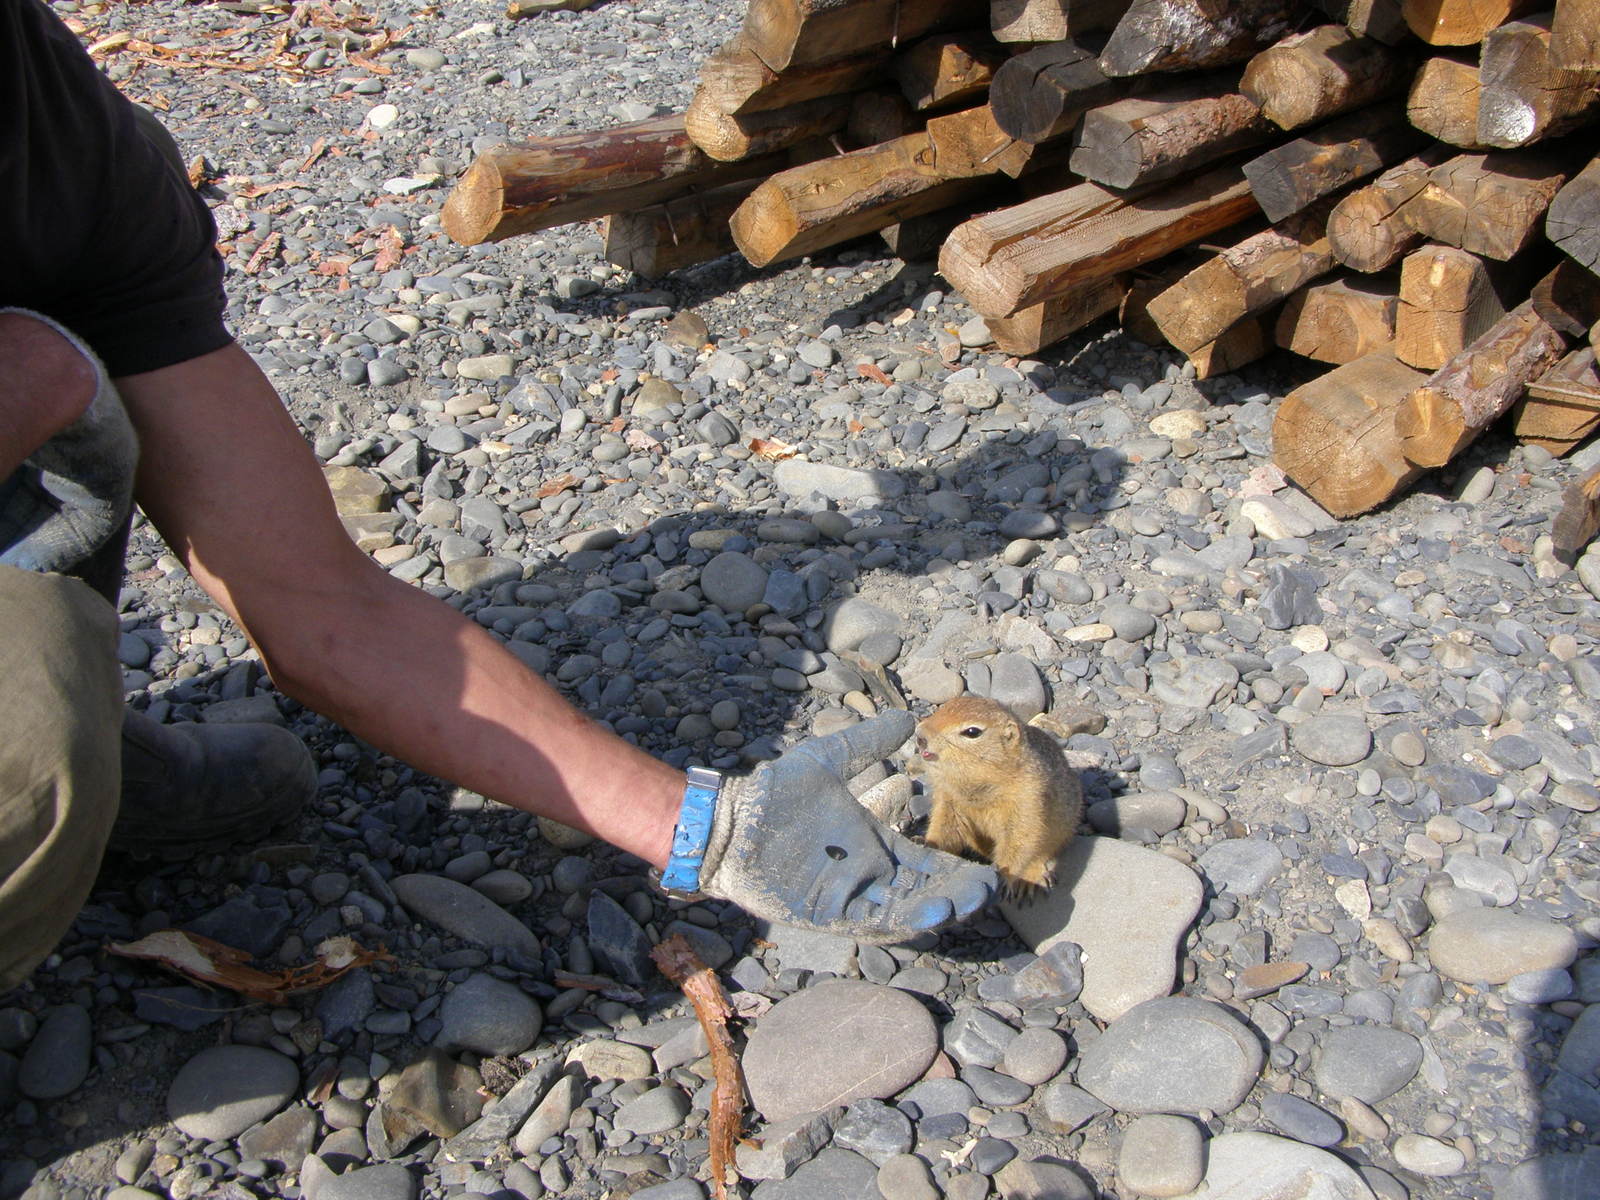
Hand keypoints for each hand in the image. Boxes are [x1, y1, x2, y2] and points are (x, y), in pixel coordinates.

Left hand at [697, 711, 996, 942]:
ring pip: (901, 912)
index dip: (956, 872)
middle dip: (955, 896)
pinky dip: (897, 922)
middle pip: (922, 893)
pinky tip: (922, 915)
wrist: (729, 820)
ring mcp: (848, 898)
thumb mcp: (827, 760)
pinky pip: (868, 925)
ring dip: (932, 910)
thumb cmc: (773, 793)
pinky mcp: (826, 915)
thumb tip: (907, 718)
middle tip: (984, 891)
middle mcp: (867, 876)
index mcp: (874, 844)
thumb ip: (867, 743)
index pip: (926, 864)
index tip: (986, 874)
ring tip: (957, 902)